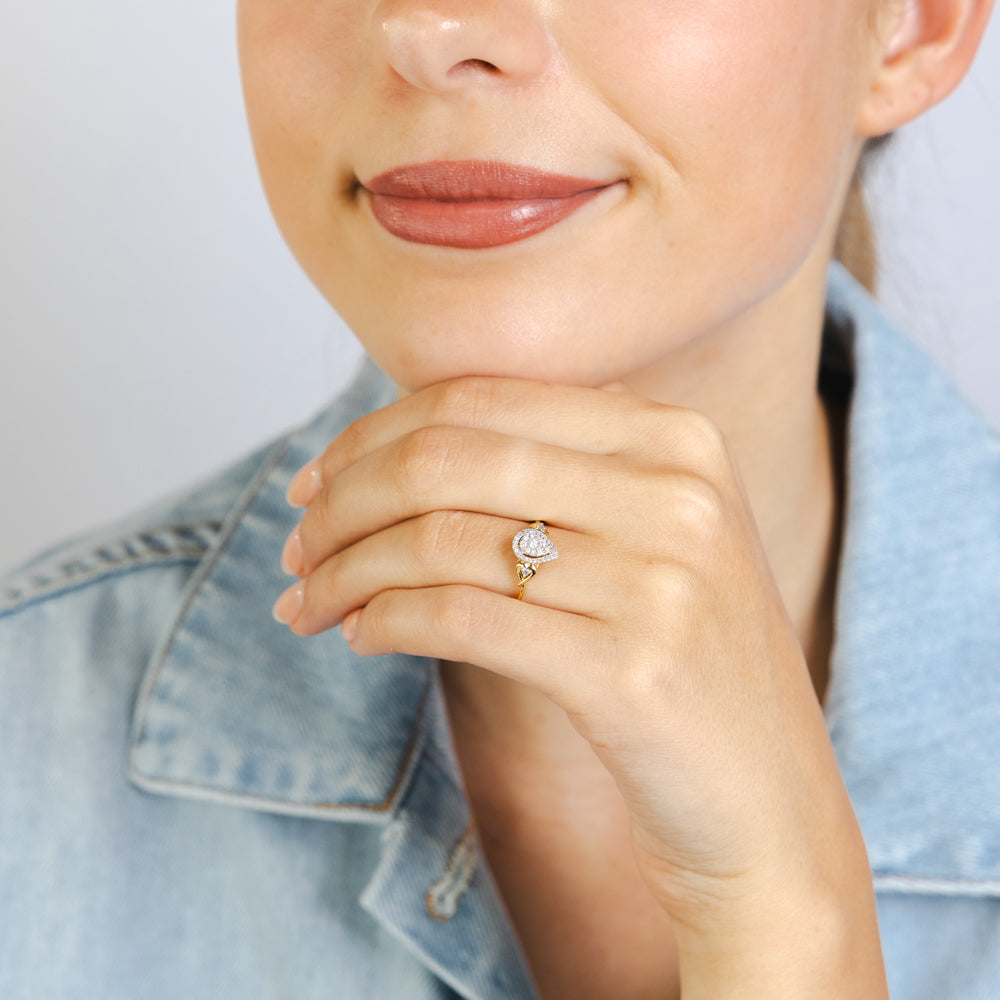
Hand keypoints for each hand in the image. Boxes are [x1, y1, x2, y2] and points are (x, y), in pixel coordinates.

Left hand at [274, 376, 885, 994]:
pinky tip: (362, 637)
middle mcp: (676, 492)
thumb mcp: (645, 540)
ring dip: (348, 571)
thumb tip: (390, 450)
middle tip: (296, 550)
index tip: (315, 484)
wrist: (768, 808)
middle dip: (342, 503)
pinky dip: (387, 621)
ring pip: (441, 541)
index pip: (479, 401)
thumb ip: (552, 475)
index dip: (372, 437)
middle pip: (446, 460)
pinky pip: (461, 619)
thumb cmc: (683, 667)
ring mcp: (662, 580)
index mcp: (674, 438)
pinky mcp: (633, 672)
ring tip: (310, 603)